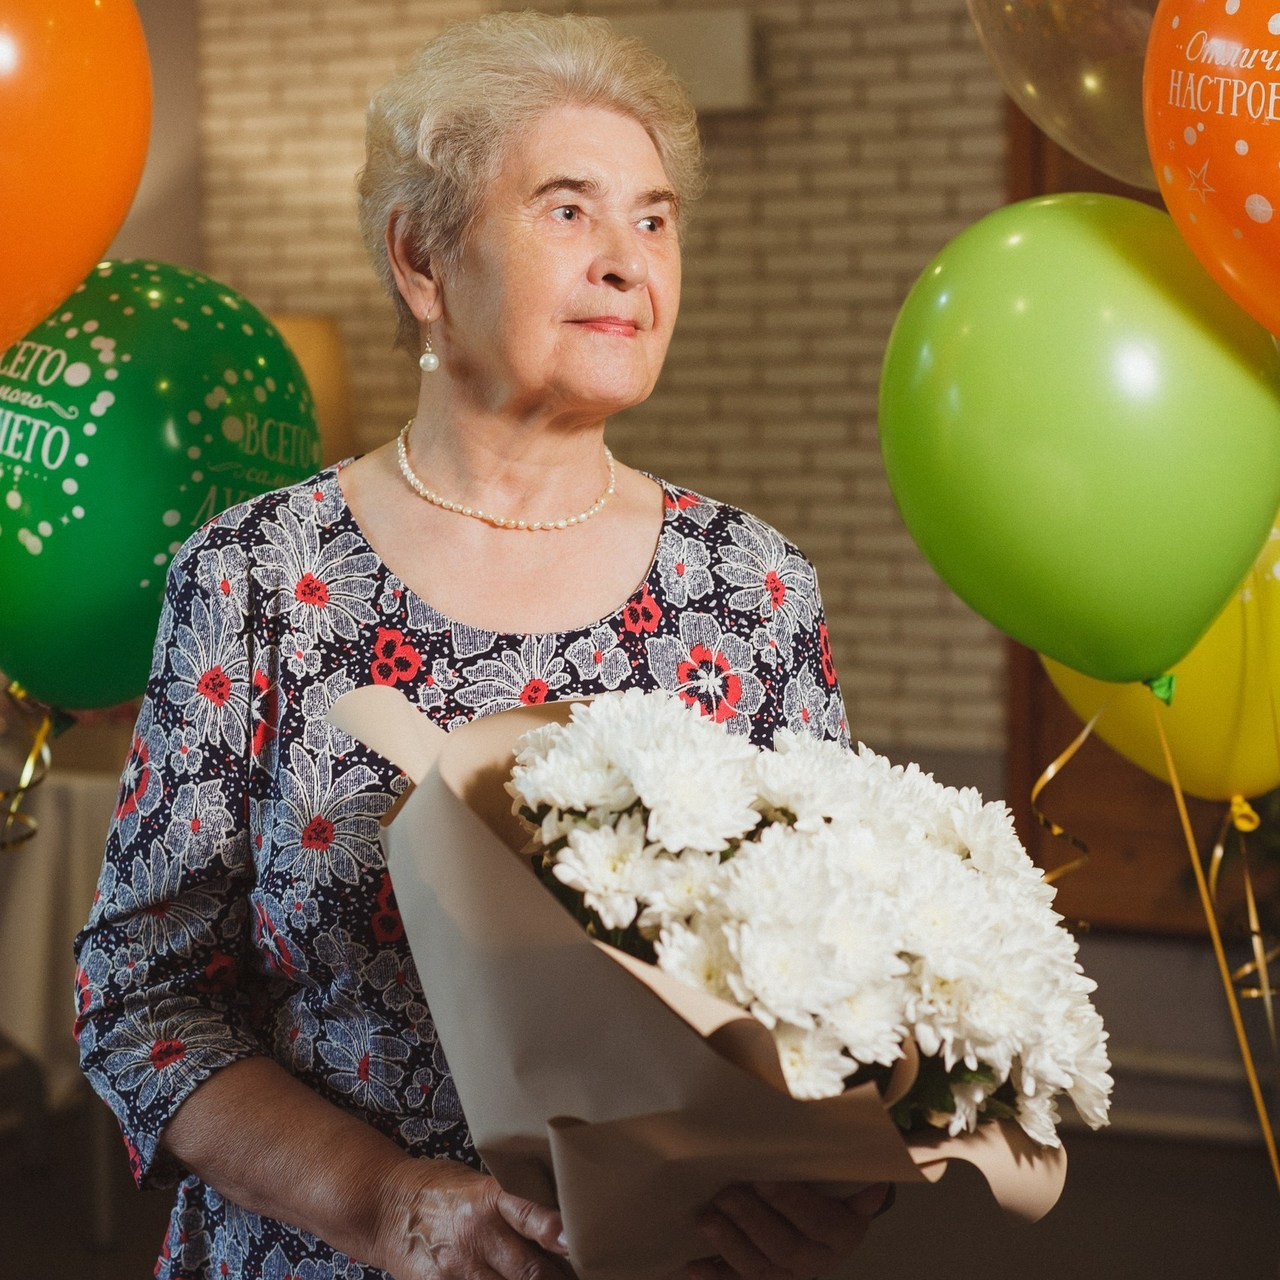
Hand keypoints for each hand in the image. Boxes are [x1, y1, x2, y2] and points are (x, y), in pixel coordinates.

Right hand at [371, 1156, 569, 1279]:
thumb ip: (516, 1205)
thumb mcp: (478, 1184)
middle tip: (586, 1277)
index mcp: (488, 1198)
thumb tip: (563, 1229)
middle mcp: (476, 1234)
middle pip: (529, 1270)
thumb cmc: (442, 1190)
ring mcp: (459, 1269)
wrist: (386, 1207)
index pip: (526, 1212)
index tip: (573, 1242)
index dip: (551, 1229)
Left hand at [688, 1182, 890, 1279]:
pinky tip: (692, 1266)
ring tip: (706, 1218)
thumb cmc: (827, 1185)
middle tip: (727, 1194)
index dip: (792, 1204)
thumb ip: (849, 1176)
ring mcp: (788, 1275)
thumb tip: (873, 1184)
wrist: (823, 1216)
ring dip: (729, 1245)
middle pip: (785, 1248)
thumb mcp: (842, 1176)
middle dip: (753, 1220)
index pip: (819, 1222)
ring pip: (758, 1270)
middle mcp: (817, 1261)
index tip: (765, 1180)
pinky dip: (713, 1277)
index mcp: (843, 1232)